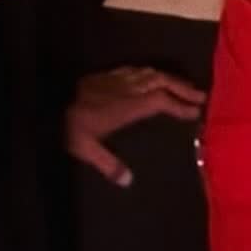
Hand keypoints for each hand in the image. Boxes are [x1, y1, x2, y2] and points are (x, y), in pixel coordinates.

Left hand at [66, 67, 204, 187]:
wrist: (49, 97)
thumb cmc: (69, 124)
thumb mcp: (86, 148)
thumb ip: (108, 164)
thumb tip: (128, 180)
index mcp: (127, 105)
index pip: (160, 101)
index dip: (180, 105)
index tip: (197, 111)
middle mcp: (126, 88)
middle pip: (160, 81)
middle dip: (182, 87)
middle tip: (201, 95)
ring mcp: (117, 79)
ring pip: (149, 72)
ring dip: (168, 78)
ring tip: (182, 86)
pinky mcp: (107, 75)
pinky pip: (135, 70)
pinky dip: (149, 73)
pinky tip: (150, 77)